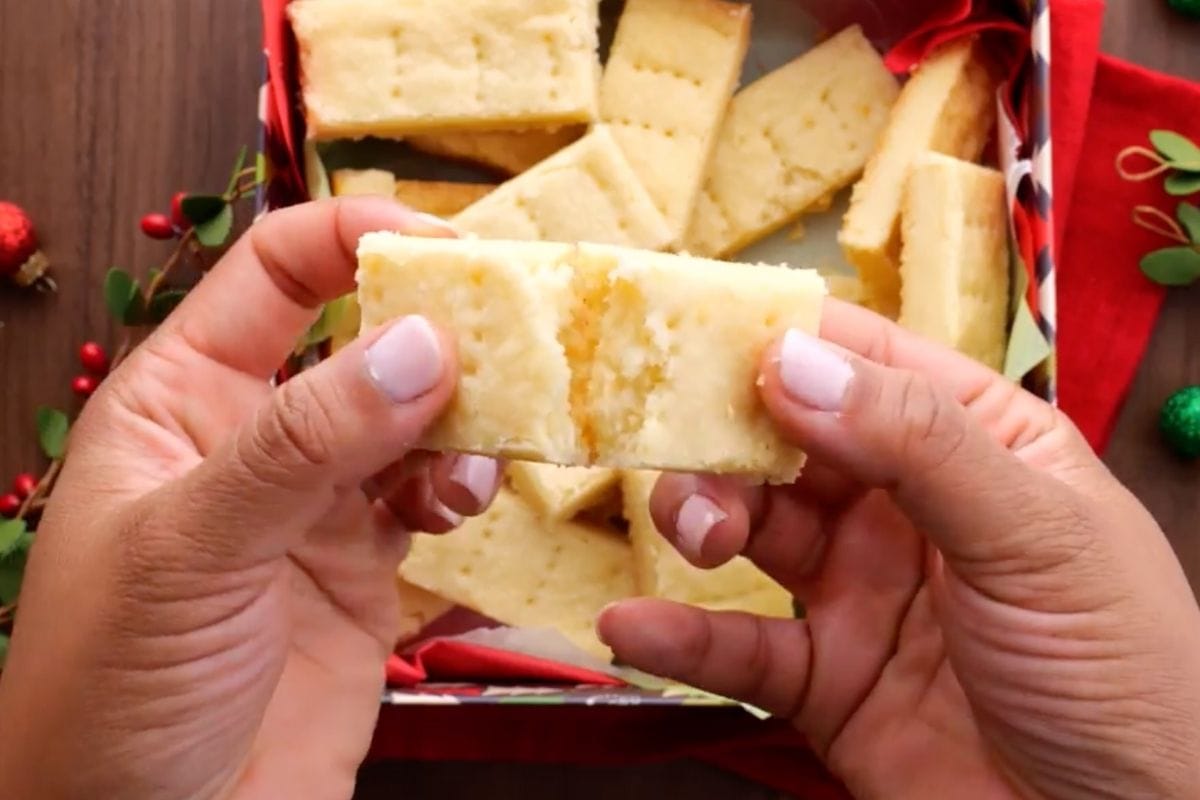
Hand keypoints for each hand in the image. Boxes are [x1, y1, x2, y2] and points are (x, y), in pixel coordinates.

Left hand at [0, 198, 502, 799]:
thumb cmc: (115, 691)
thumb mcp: (192, 550)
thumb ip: (303, 443)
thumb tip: (420, 345)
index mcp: (182, 400)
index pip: (274, 277)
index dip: (353, 241)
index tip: (443, 249)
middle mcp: (256, 437)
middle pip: (363, 338)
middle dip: (434, 331)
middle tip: (509, 340)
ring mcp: (317, 504)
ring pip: (412, 416)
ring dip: (459, 420)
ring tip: (472, 458)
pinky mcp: (368, 566)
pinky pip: (432, 493)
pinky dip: (463, 484)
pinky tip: (461, 503)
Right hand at [600, 300, 1199, 799]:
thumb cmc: (1126, 670)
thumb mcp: (1034, 534)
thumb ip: (916, 442)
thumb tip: (794, 362)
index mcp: (976, 442)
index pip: (865, 363)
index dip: (785, 341)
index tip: (701, 334)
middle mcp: (909, 506)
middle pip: (789, 443)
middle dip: (731, 439)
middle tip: (690, 449)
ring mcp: (862, 592)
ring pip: (755, 531)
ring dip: (705, 518)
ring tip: (695, 534)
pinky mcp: (828, 680)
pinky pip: (742, 647)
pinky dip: (682, 636)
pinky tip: (635, 626)